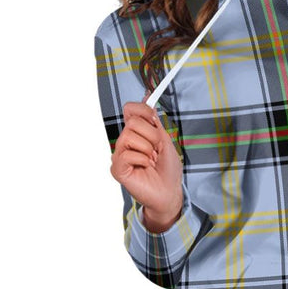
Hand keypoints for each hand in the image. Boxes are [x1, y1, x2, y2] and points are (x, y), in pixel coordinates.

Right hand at [110, 96, 183, 230]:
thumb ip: (154, 121)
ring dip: (148, 150)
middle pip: (132, 122)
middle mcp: (126, 142)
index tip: (153, 117)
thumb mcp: (166, 141)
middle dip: (151, 136)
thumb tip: (147, 96)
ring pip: (129, 137)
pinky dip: (141, 160)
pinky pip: (127, 154)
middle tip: (157, 150)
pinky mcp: (117, 168)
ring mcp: (120, 155)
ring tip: (152, 161)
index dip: (142, 109)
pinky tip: (145, 168)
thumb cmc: (168, 170)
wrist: (170, 192)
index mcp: (137, 133)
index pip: (130, 110)